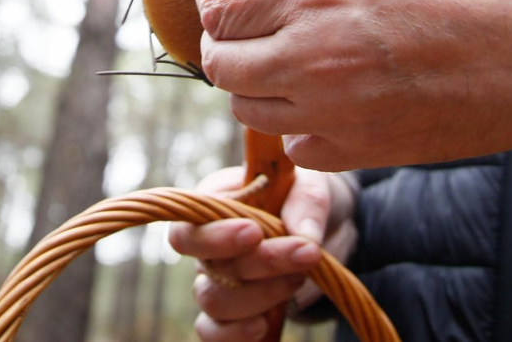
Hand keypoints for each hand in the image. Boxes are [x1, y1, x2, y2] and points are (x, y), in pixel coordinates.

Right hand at [168, 166, 355, 341]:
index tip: (256, 232)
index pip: (188, 227)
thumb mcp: (312, 184)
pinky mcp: (233, 314)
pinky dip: (236, 334)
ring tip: (301, 276)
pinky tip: (264, 324)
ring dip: (262, 294)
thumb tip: (306, 236)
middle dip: (261, 263)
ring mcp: (217, 283)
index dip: (215, 236)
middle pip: (209, 268)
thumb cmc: (304, 199)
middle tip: (307, 253)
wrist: (323, 231)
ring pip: (215, 302)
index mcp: (213, 204)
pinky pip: (214, 333)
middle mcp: (207, 247)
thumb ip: (307, 202)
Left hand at [195, 0, 511, 170]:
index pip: (217, 8)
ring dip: (257, 81)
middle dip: (224, 39)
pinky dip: (299, 124)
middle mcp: (313, 53)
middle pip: (220, 64)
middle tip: (247, 20)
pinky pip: (298, 148)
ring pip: (250, 110)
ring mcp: (337, 110)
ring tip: (287, 55)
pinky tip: (327, 97)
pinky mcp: (366, 152)